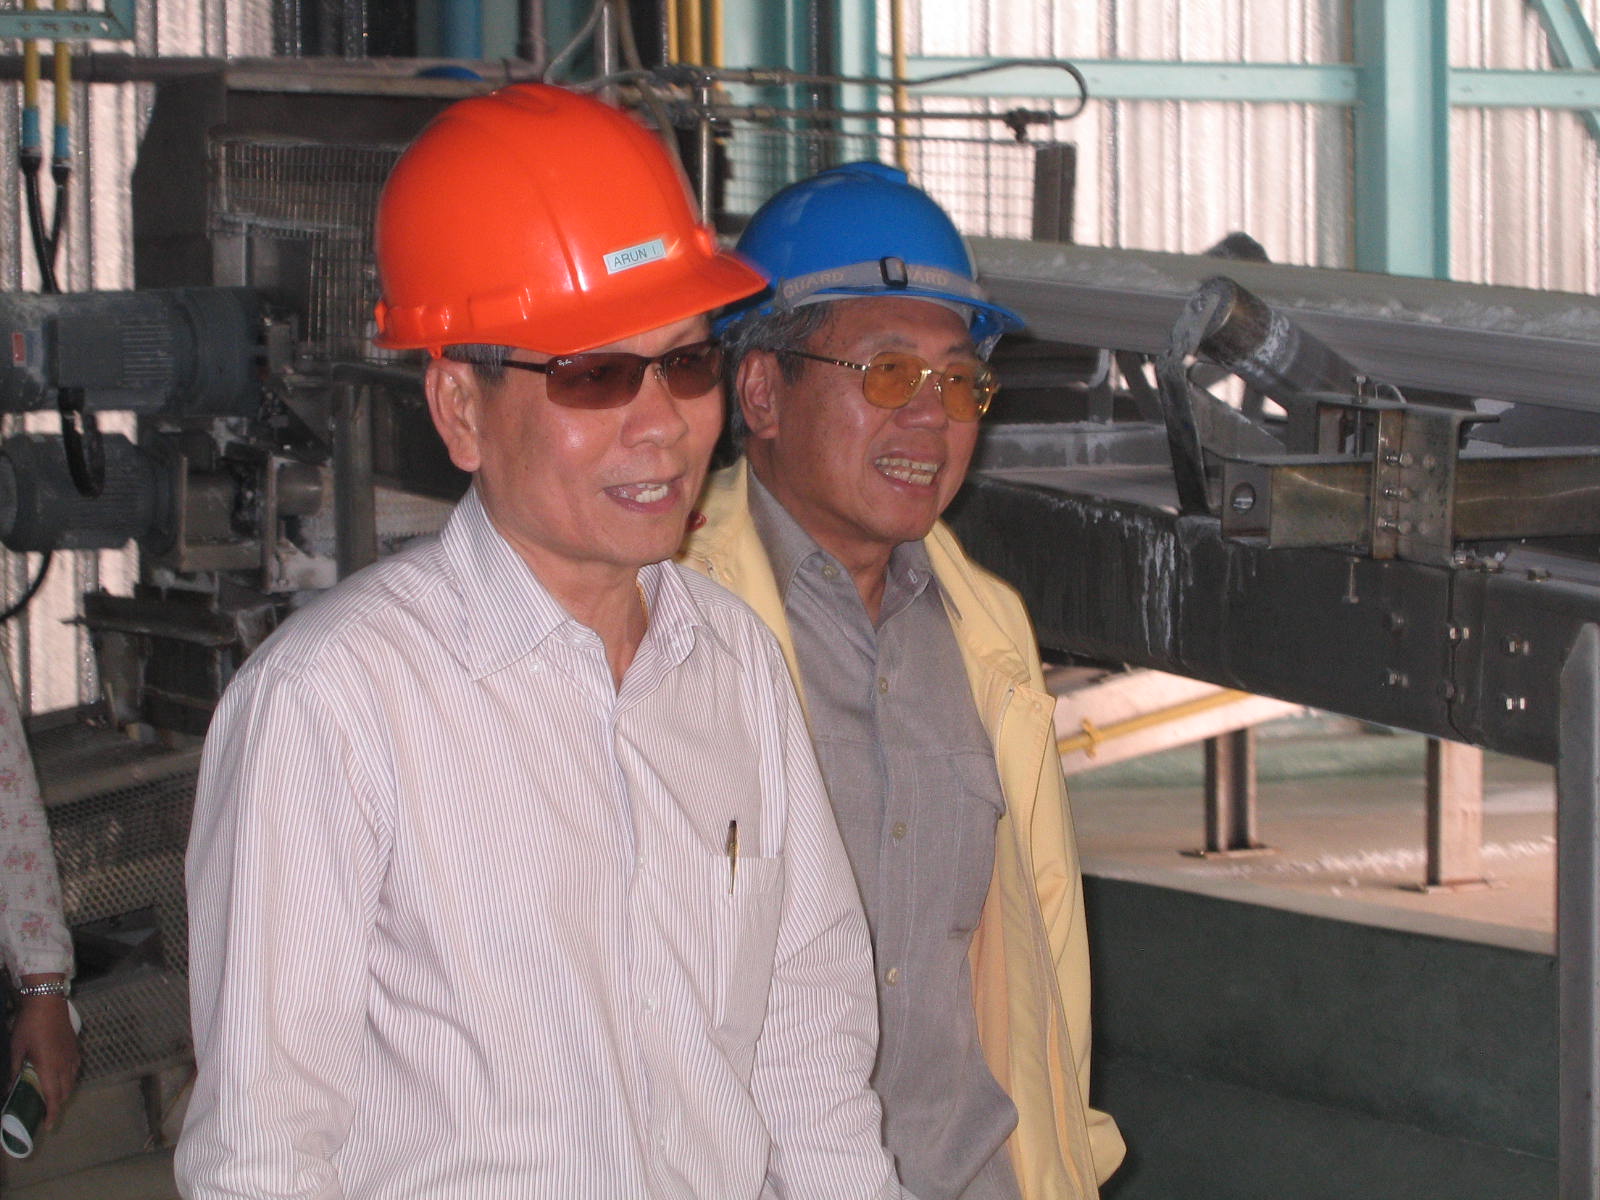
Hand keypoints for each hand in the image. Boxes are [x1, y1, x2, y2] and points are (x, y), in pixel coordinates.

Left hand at [9, 982, 80, 1128]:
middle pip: (64, 1093)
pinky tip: (61, 1078)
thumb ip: (15, 1071)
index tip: (47, 1126)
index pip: (53, 1097)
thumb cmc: (29, 1026)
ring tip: (52, 1099)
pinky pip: (74, 1070)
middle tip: (46, 1114)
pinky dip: (68, 1080)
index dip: (51, 1114)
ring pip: (71, 1082)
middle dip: (56, 1106)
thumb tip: (10, 1089)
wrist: (47, 1003)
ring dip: (63, 1093)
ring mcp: (72, 1056)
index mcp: (49, 1068)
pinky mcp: (75, 1049)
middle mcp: (64, 1066)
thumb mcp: (16, 1050)